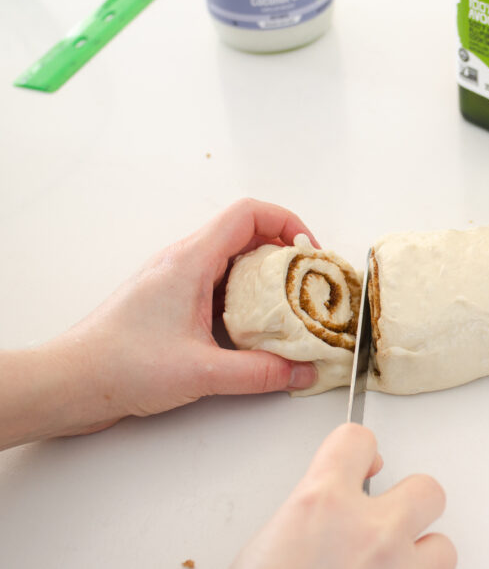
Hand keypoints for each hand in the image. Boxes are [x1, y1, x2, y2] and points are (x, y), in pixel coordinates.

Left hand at [0, 198, 320, 449]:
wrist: (70, 382)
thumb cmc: (119, 365)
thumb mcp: (202, 373)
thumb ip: (260, 373)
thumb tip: (300, 370)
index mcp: (190, 261)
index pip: (249, 214)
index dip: (287, 223)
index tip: (309, 253)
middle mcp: (182, 261)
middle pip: (246, 233)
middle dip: (283, 252)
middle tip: (307, 281)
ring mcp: (175, 279)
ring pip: (233, 259)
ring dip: (264, 276)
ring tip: (288, 305)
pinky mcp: (171, 301)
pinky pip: (218, 283)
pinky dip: (245, 296)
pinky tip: (255, 327)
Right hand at [233, 423, 455, 568]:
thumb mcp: (267, 545)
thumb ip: (312, 513)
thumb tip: (334, 508)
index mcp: (322, 505)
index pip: (357, 440)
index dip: (357, 451)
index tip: (359, 463)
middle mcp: (370, 532)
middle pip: (427, 489)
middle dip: (408, 505)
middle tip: (384, 523)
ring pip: (443, 548)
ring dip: (419, 560)